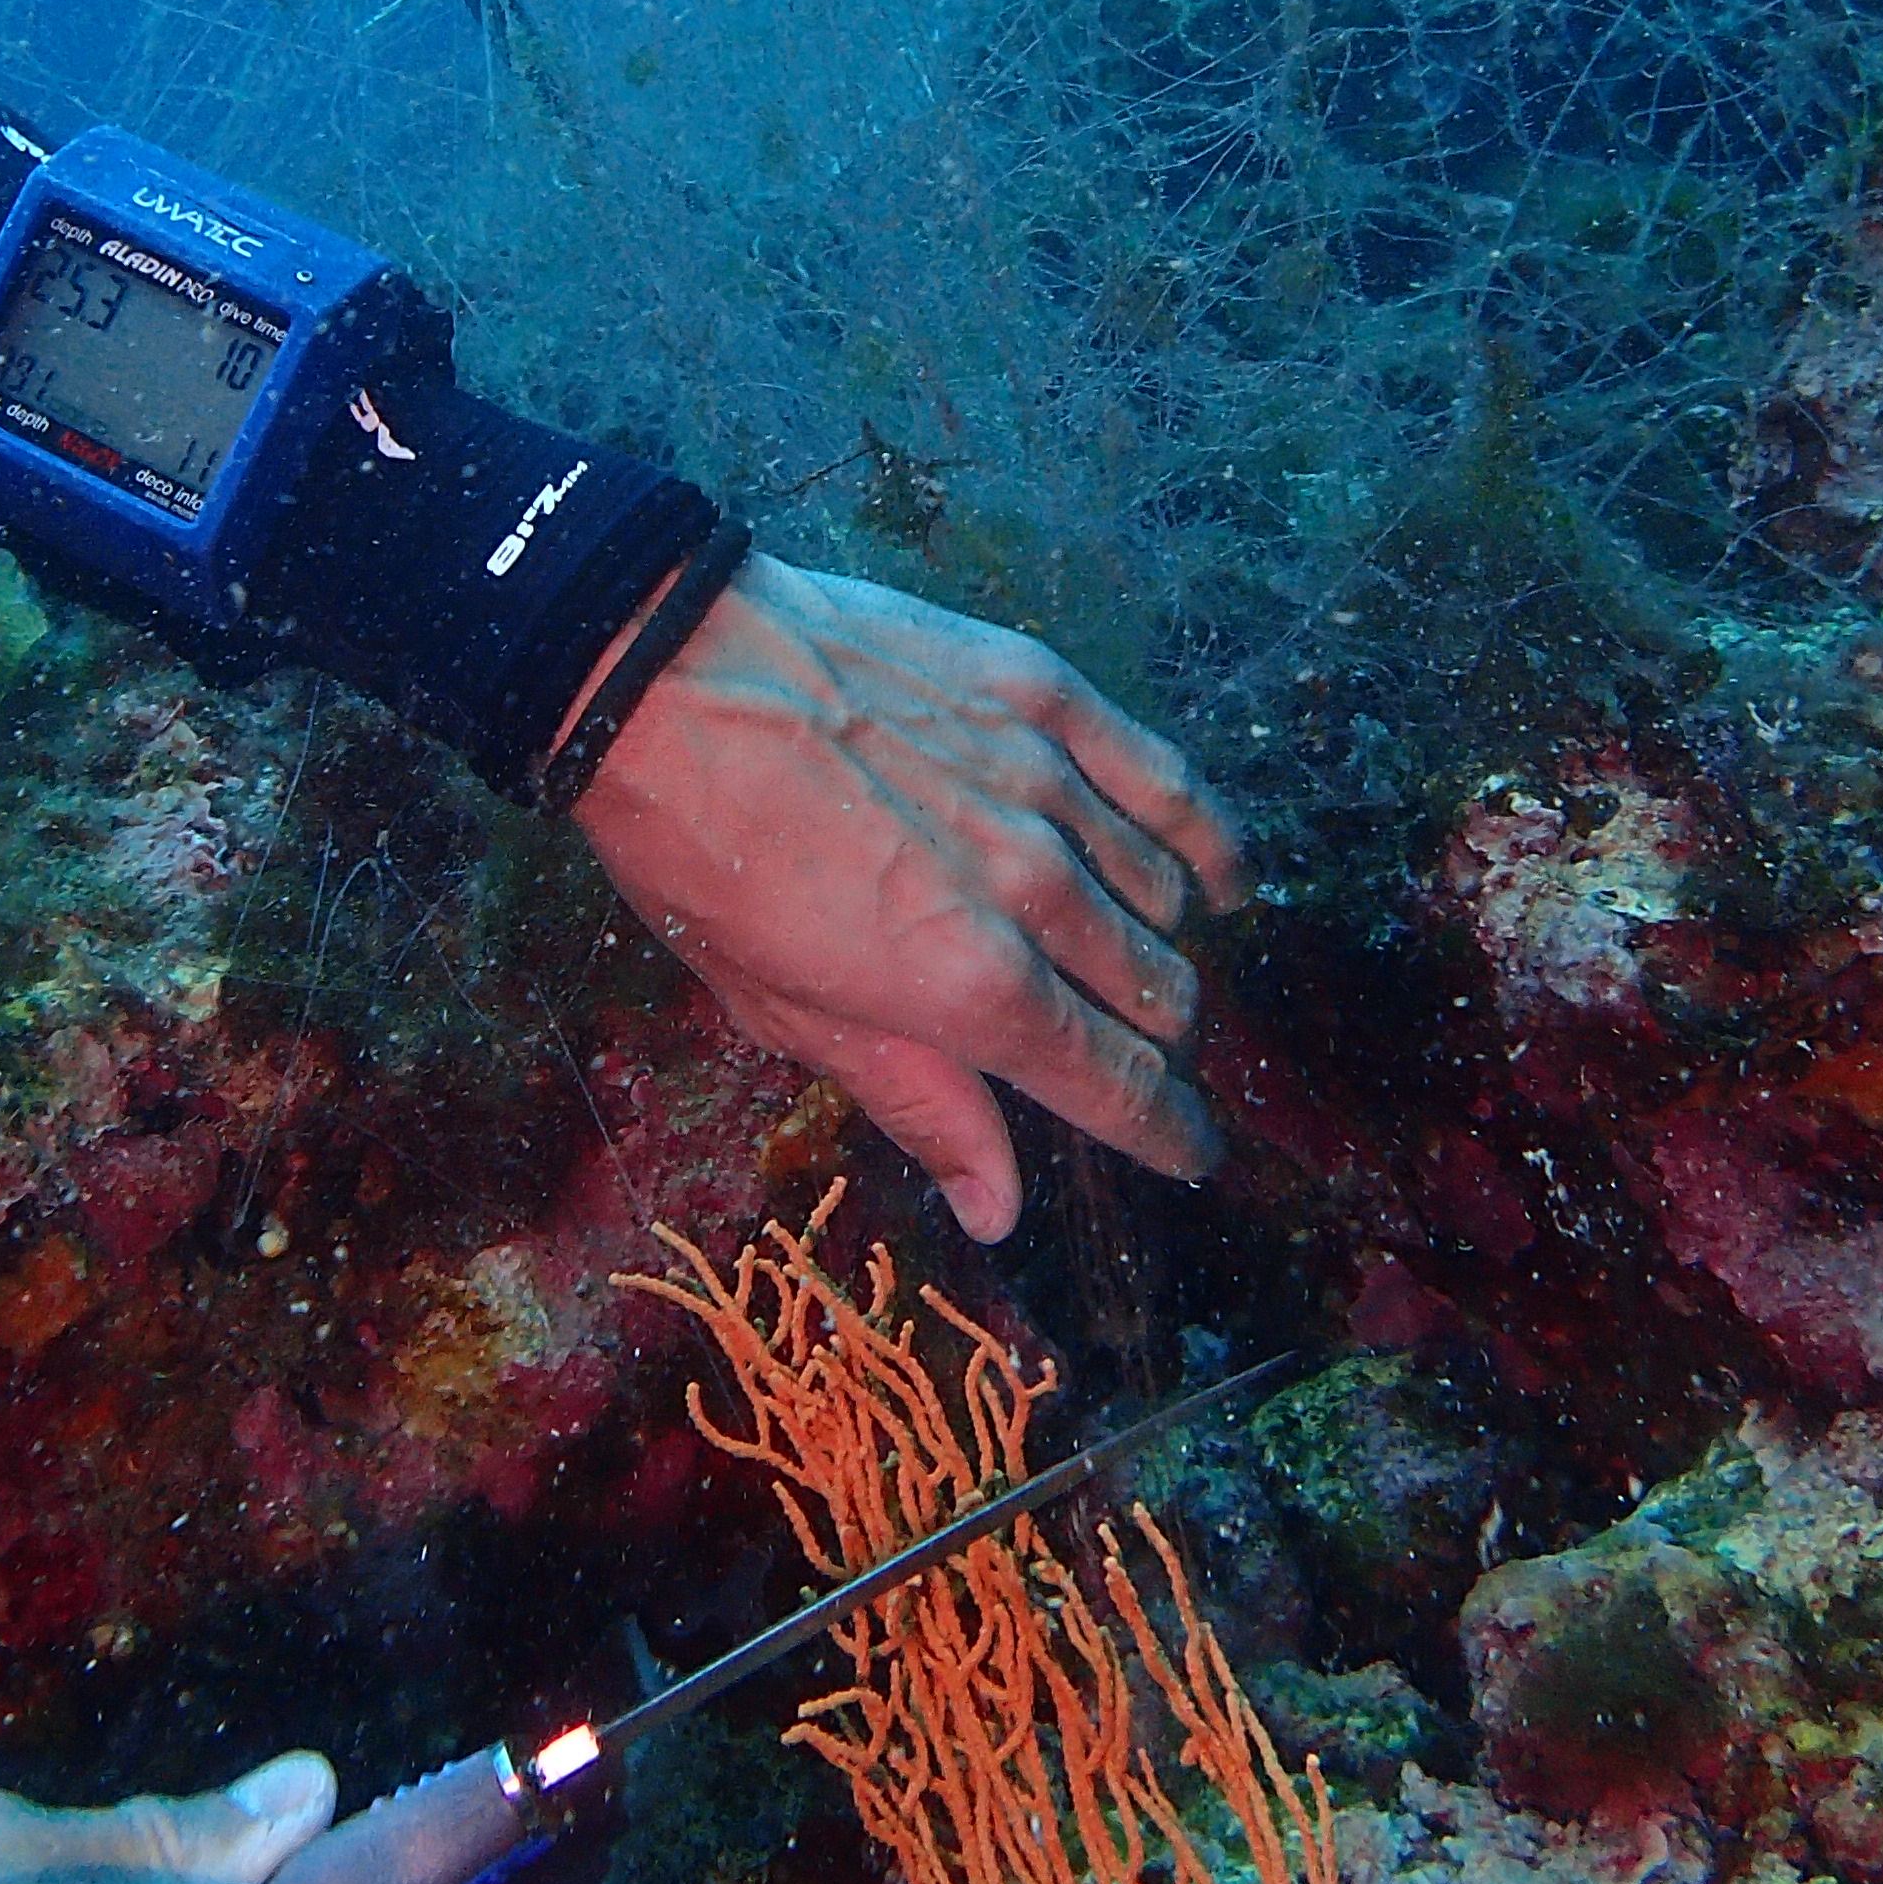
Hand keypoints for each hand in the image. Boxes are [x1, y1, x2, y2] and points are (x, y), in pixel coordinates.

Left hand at [569, 553, 1251, 1243]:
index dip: (1168, 1135)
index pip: (1118, 1087)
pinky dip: (1206, 839)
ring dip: (1162, 947)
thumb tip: (998, 1208)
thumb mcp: (785, 1009)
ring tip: (1139, 963)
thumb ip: (915, 1102)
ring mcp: (1048, 787)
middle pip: (1154, 995)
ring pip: (1164, 897)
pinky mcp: (1044, 698)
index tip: (1190, 1151)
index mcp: (970, 991)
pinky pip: (1165, 780)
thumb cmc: (702, 853)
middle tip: (1127, 1050)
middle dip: (1155, 1043)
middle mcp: (1035, 896)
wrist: (662, 675)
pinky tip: (1220, 876)